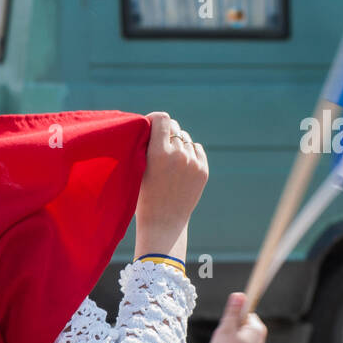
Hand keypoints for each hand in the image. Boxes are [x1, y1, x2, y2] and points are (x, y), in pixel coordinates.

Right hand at [134, 112, 207, 260]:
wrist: (163, 223)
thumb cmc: (143, 197)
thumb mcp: (138, 169)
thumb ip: (147, 146)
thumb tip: (155, 124)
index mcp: (158, 153)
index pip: (162, 118)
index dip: (154, 119)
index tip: (148, 126)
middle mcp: (178, 155)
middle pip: (174, 127)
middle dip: (165, 133)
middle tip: (158, 145)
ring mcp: (193, 163)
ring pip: (185, 138)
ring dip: (177, 144)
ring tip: (169, 161)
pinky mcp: (203, 170)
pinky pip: (197, 149)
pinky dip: (189, 153)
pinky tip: (180, 166)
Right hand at [205, 292, 266, 342]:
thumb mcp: (226, 329)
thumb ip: (232, 311)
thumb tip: (240, 295)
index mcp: (256, 328)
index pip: (245, 312)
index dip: (232, 318)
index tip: (225, 328)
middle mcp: (258, 339)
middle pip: (237, 327)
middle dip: (225, 335)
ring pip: (232, 342)